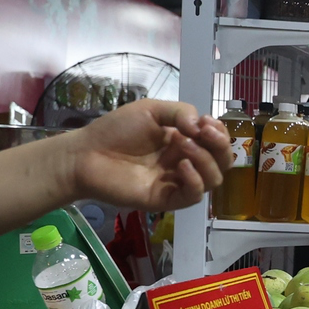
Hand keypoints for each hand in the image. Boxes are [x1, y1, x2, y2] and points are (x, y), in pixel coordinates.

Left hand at [61, 100, 230, 211]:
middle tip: (203, 133)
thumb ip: (180, 112)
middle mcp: (184, 162)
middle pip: (222, 162)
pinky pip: (193, 196)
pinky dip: (195, 180)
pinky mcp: (166, 199)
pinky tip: (181, 165)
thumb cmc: (115, 130)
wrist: (86, 155)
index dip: (220, 132)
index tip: (206, 122)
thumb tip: (201, 128)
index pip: (216, 142)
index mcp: (183, 141)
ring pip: (213, 179)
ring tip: (182, 147)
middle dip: (220, 146)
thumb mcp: (151, 109)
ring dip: (205, 160)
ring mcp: (176, 182)